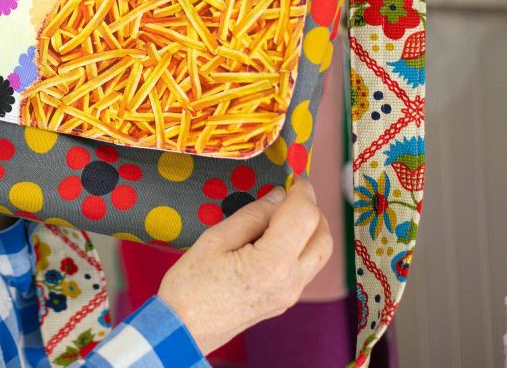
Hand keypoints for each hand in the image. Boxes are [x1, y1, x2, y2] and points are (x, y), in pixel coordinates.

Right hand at [157, 177, 332, 354]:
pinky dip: (302, 246)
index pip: (304, 216)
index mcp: (272, 263)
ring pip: (319, 254)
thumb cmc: (190, 285)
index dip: (302, 191)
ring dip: (311, 228)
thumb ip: (251, 215)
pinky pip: (306, 268)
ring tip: (283, 213)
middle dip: (312, 209)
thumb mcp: (215, 239)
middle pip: (323, 236)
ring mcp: (290, 295)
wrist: (183, 329)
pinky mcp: (285, 301)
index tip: (293, 178)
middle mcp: (290, 281)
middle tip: (290, 193)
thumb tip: (277, 196)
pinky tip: (277, 237)